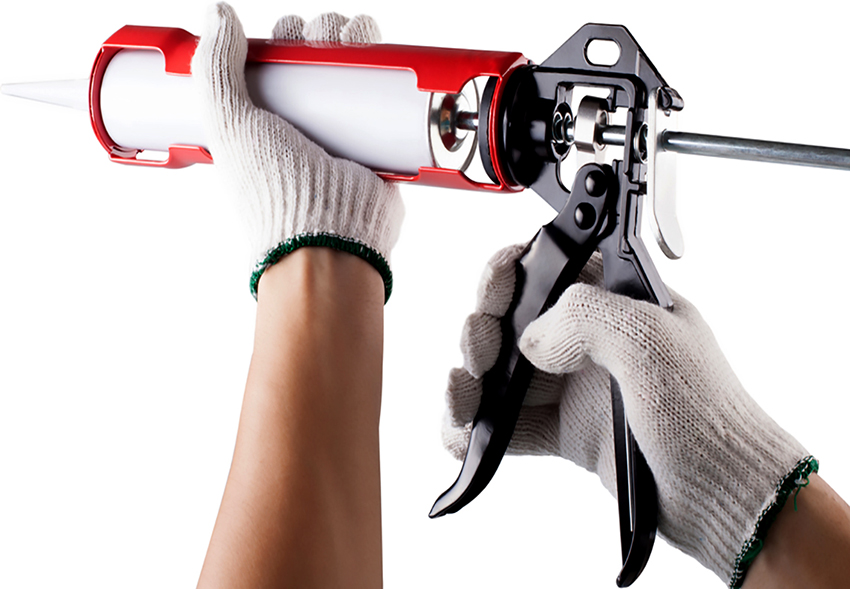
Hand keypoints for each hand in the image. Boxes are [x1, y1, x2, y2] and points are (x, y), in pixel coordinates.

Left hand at [192, 3, 403, 300]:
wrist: (327, 236)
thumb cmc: (274, 190)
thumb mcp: (230, 123)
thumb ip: (217, 69)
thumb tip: (218, 13)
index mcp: (265, 122)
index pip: (277, 66)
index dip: (283, 40)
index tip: (287, 34)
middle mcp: (303, 127)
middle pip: (318, 62)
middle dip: (322, 33)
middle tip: (324, 36)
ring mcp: (343, 136)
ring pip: (352, 73)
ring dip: (355, 42)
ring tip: (356, 36)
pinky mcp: (380, 146)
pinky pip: (385, 100)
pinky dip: (386, 71)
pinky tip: (382, 52)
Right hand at [442, 243, 814, 586]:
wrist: (722, 494)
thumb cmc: (706, 415)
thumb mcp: (652, 342)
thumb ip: (586, 317)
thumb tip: (529, 340)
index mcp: (617, 301)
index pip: (550, 266)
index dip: (512, 271)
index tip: (495, 290)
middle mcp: (592, 339)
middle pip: (513, 319)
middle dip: (482, 329)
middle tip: (480, 353)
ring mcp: (576, 386)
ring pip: (502, 373)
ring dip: (469, 380)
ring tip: (461, 395)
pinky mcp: (566, 431)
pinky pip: (509, 424)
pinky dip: (477, 429)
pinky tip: (463, 435)